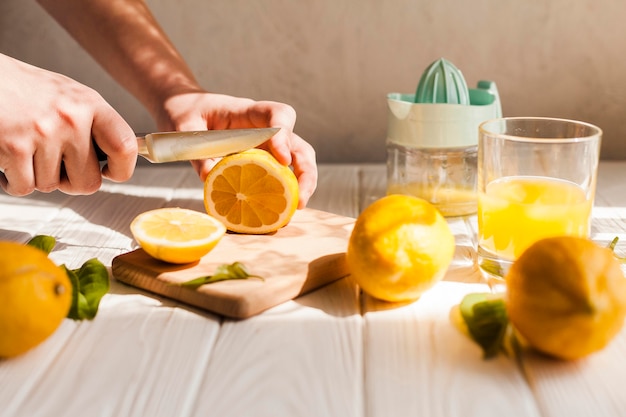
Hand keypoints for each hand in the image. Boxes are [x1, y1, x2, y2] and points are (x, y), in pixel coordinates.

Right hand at [0, 54, 137, 195]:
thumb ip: (93, 125)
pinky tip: (10, 160)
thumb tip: (115, 160)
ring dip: (38, 176)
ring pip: (52, 186)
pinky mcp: (13, 147)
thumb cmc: (25, 89)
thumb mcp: (69, 97)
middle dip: (71, 182)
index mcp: (90, 104)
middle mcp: (70, 119)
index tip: (110, 173)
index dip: (121, 169)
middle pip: (89, 182)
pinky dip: (14, 181)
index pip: (125, 147)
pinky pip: (24, 187)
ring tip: (27, 150)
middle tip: (57, 166)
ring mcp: (42, 133)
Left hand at [155, 92, 316, 207]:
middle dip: (305, 171)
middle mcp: (264, 128)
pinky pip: (280, 174)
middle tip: (299, 199)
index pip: (278, 114)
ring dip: (302, 184)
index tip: (282, 159)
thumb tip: (211, 179)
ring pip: (297, 160)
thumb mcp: (185, 128)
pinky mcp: (261, 160)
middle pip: (298, 143)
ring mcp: (266, 145)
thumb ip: (198, 151)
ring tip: (296, 208)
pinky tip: (279, 210)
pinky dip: (284, 191)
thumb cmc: (185, 111)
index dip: (284, 136)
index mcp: (247, 111)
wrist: (184, 109)